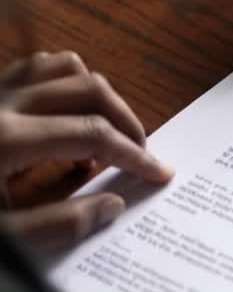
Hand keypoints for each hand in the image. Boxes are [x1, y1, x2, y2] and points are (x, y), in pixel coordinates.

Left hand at [0, 51, 173, 252]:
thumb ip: (57, 225)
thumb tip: (112, 205)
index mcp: (5, 139)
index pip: (93, 135)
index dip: (133, 154)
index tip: (158, 173)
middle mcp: (0, 102)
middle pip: (90, 89)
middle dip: (126, 121)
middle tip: (138, 155)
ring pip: (66, 66)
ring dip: (97, 96)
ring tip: (102, 133)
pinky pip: (36, 65)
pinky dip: (65, 82)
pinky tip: (64, 115)